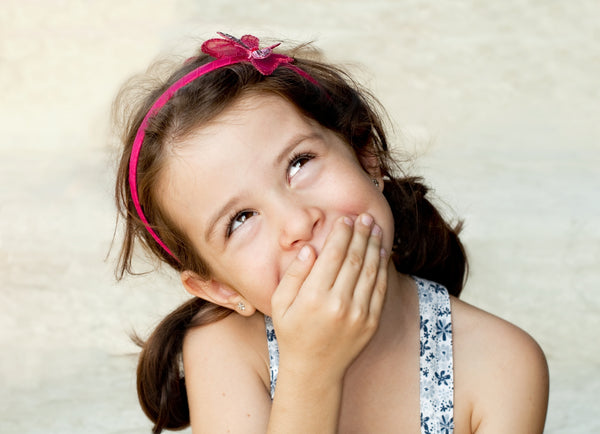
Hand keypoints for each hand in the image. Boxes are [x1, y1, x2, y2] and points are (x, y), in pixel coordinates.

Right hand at [270, 213, 388, 379]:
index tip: (345, 219)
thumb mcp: (281, 304)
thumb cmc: (293, 333)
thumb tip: (310, 249)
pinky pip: (380, 288)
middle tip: (365, 217)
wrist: (315, 370)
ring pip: (371, 271)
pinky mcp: (371, 322)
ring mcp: (359, 314)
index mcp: (314, 297)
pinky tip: (381, 253)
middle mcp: (339, 304)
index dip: (341, 234)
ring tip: (375, 228)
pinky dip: (382, 268)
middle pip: (355, 259)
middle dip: (361, 234)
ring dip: (374, 246)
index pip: (333, 256)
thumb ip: (294, 275)